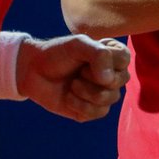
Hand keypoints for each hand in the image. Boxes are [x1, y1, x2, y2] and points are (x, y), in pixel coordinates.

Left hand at [15, 34, 130, 121]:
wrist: (33, 72)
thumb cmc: (57, 54)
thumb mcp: (78, 45)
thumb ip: (99, 55)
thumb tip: (109, 80)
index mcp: (111, 55)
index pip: (125, 59)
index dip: (106, 62)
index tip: (87, 58)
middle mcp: (111, 74)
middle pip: (119, 82)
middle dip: (93, 78)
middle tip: (78, 72)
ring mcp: (102, 93)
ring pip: (109, 99)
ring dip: (85, 92)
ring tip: (72, 84)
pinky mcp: (91, 110)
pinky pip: (97, 113)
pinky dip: (79, 105)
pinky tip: (68, 97)